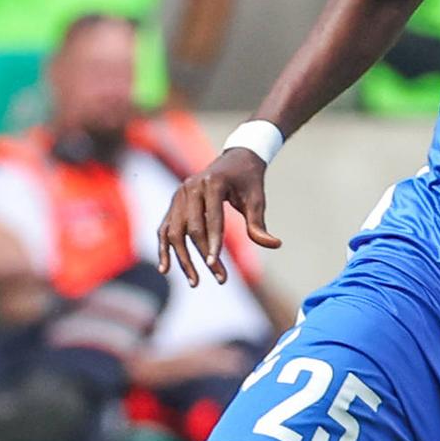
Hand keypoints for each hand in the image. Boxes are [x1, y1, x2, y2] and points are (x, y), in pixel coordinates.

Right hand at [160, 150, 275, 283]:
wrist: (235, 158)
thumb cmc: (248, 179)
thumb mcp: (257, 198)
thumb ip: (259, 223)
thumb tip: (275, 245)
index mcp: (212, 184)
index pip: (211, 219)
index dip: (213, 243)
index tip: (216, 266)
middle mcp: (190, 188)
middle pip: (191, 229)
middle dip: (203, 255)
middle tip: (220, 279)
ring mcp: (178, 195)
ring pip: (175, 232)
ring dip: (182, 258)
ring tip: (195, 282)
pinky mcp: (174, 203)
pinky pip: (165, 228)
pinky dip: (164, 248)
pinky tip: (166, 269)